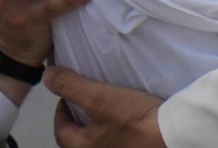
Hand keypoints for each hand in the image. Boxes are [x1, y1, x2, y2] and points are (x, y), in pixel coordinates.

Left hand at [48, 67, 165, 147]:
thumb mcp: (99, 97)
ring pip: (96, 141)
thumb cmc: (132, 119)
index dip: (60, 110)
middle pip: (78, 139)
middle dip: (78, 120)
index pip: (61, 130)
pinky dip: (113, 130)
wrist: (170, 134)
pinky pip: (114, 141)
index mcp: (81, 147)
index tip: (68, 95)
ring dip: (96, 127)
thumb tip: (47, 76)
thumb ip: (71, 86)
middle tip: (85, 102)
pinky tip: (125, 119)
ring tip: (105, 109)